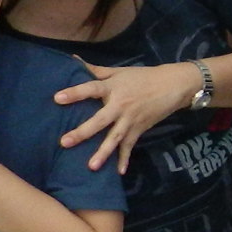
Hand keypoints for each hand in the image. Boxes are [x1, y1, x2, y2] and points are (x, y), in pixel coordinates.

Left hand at [56, 61, 196, 174]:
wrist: (173, 85)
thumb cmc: (142, 77)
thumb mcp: (119, 71)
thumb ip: (95, 70)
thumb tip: (73, 60)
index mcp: (113, 88)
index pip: (91, 89)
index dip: (75, 93)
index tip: (57, 98)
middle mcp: (120, 105)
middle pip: (100, 120)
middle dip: (83, 132)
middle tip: (65, 142)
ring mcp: (130, 119)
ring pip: (114, 137)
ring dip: (103, 152)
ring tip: (91, 166)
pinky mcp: (139, 129)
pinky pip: (130, 146)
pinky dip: (125, 159)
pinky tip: (119, 172)